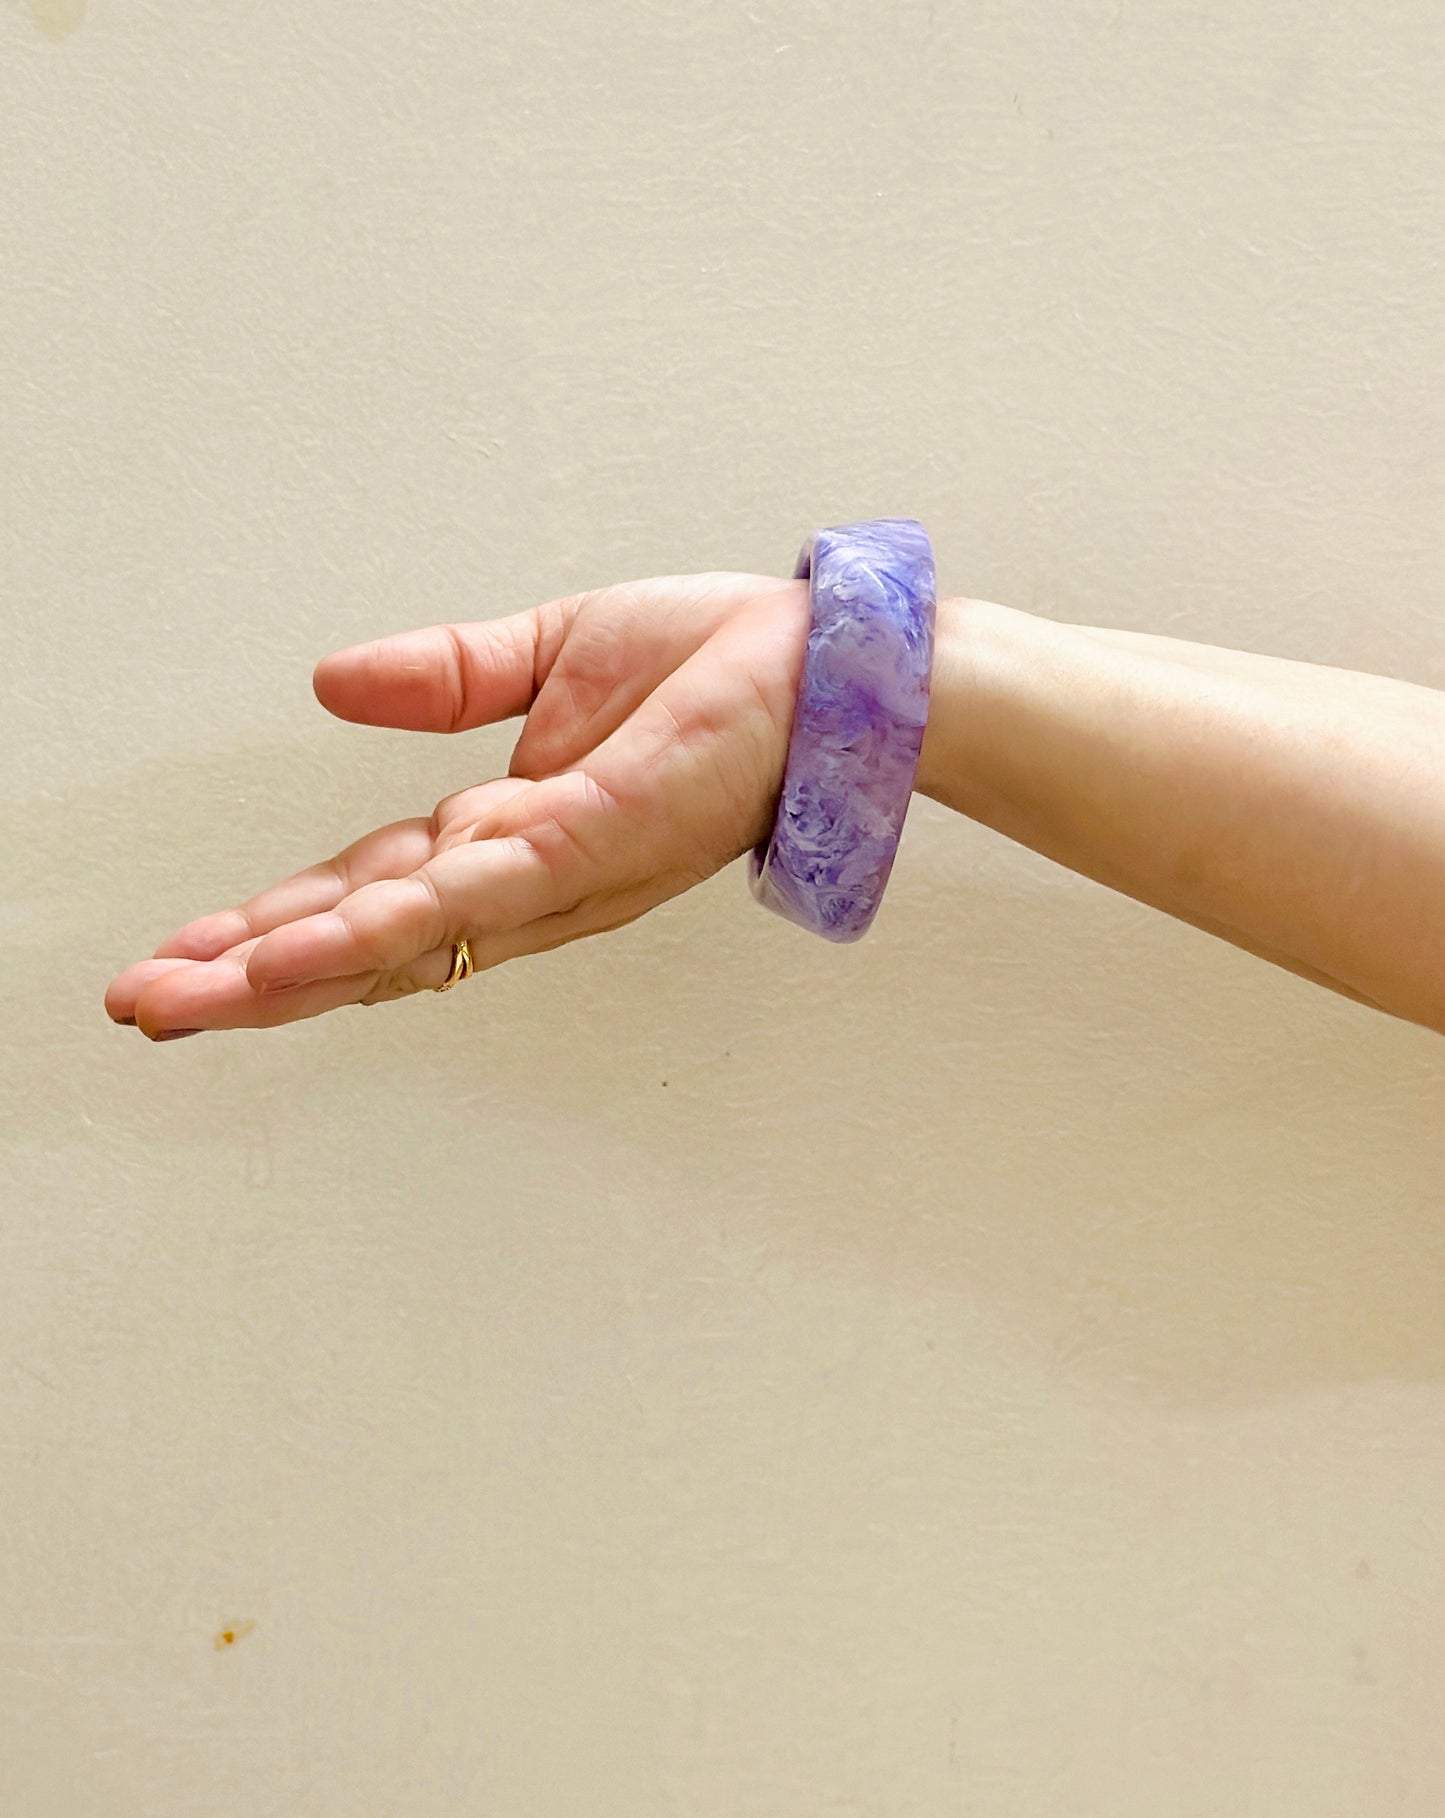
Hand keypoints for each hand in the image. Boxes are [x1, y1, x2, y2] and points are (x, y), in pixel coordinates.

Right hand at [104, 571, 810, 1038]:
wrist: (829, 664)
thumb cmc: (721, 667)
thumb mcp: (552, 655)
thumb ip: (445, 678)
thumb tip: (332, 684)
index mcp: (507, 832)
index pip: (367, 890)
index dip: (274, 924)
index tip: (190, 953)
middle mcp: (523, 875)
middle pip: (365, 937)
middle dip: (250, 976)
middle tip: (144, 1006)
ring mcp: (555, 869)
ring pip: (399, 938)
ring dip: (283, 973)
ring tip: (182, 1003)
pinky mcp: (593, 839)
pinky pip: (468, 896)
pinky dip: (378, 929)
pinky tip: (298, 956)